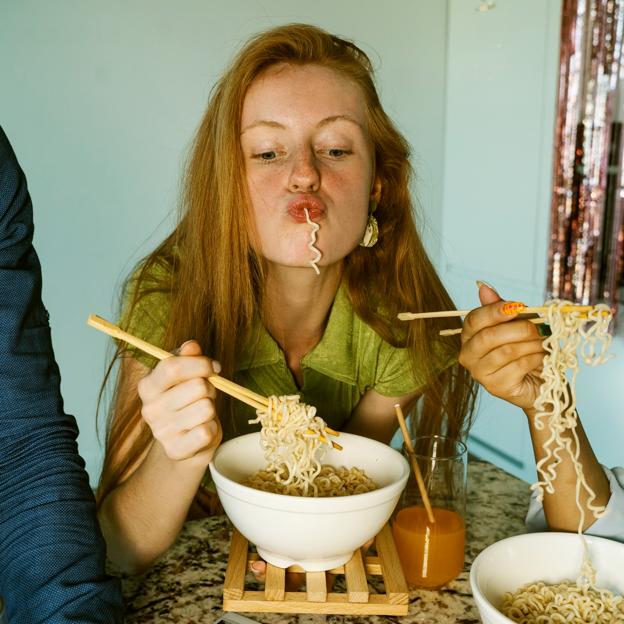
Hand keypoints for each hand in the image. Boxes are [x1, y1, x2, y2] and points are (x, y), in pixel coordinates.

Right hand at [137, 340, 222, 464]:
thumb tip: (191, 345)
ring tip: (202, 413)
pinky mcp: (175, 450)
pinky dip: (212, 428)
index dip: (200, 364)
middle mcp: (149, 409)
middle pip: (197, 386)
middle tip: (205, 395)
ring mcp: (160, 432)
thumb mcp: (186, 377)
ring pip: (206, 408)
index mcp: (147, 387)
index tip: (214, 367)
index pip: (172, 367)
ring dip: (211, 409)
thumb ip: (187, 358)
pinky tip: (203, 429)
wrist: (185, 443)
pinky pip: (207, 431)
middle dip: (210, 387)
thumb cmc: (188, 402)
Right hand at [458, 283, 545, 410]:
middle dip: (519, 329)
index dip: (494, 311)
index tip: (518, 307)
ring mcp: (480, 373)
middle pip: (488, 336)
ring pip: (506, 351)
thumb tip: (482, 286)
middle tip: (540, 328)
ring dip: (532, 344)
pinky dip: (536, 358)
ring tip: (544, 343)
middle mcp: (468, 355)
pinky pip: (518, 366)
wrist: (541, 380)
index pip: (473, 320)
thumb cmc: (526, 348)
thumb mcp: (516, 322)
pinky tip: (542, 358)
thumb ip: (500, 307)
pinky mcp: (496, 387)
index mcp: (469, 336)